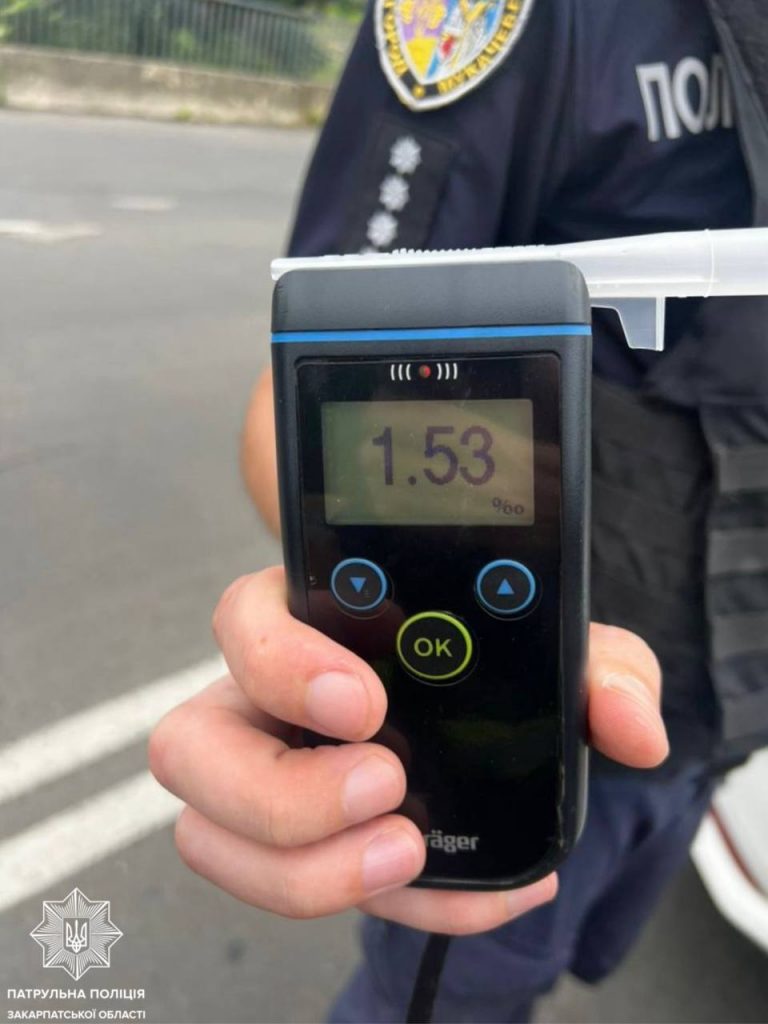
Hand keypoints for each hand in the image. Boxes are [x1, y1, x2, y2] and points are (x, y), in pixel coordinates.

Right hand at [149, 567, 666, 934]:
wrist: (492, 703)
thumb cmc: (502, 656)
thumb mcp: (563, 651)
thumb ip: (603, 668)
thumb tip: (631, 726)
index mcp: (309, 621)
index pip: (243, 622)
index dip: (281, 663)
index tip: (368, 702)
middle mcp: (266, 703)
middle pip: (190, 747)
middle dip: (276, 791)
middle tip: (384, 789)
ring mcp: (270, 779)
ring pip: (207, 836)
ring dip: (299, 871)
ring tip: (407, 853)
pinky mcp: (303, 847)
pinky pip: (287, 891)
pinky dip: (376, 904)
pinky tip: (475, 893)